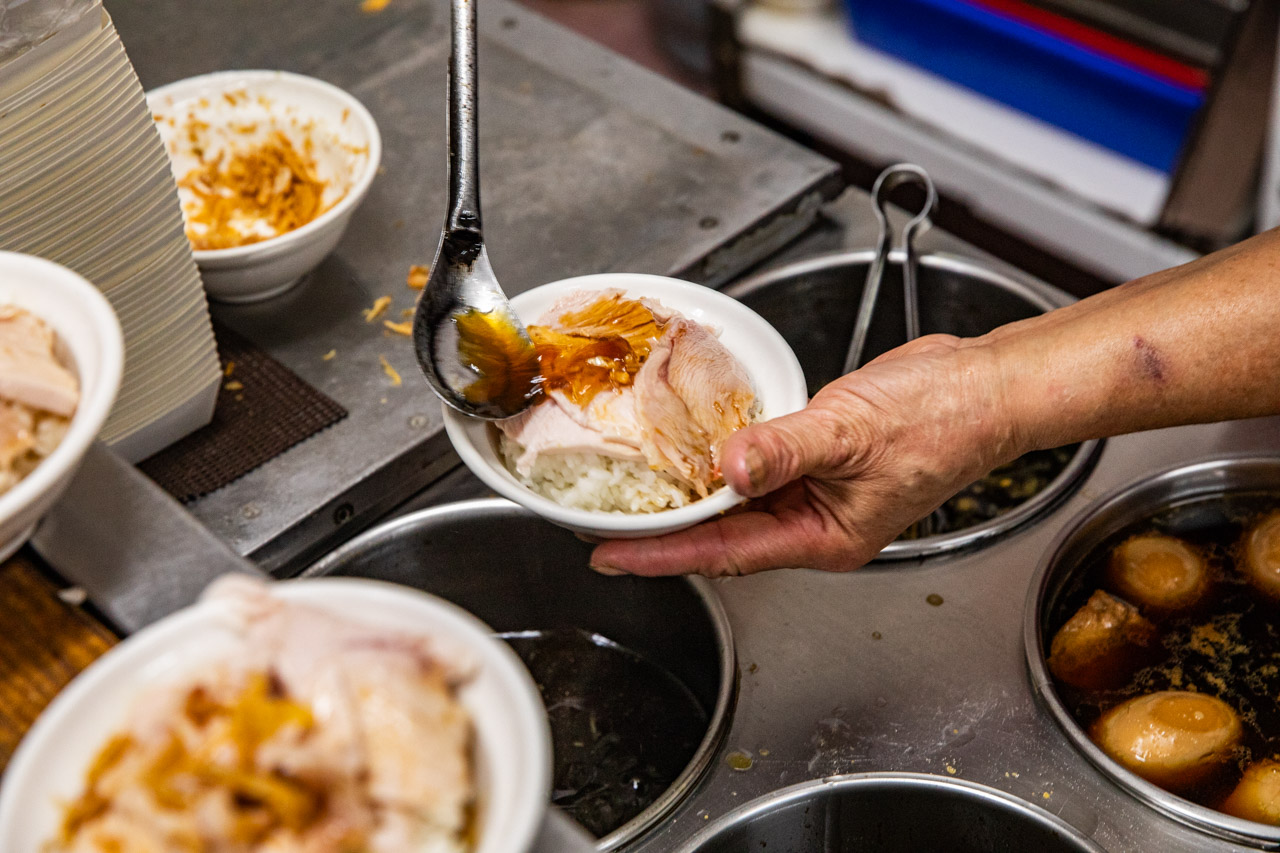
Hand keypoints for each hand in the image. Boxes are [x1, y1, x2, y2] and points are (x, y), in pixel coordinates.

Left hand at [589, 335, 1021, 576]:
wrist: (982, 388)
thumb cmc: (941, 421)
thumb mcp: (851, 433)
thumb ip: (782, 451)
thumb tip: (726, 469)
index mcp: (824, 536)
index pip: (725, 552)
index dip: (663, 555)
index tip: (612, 555)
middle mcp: (815, 521)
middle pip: (722, 534)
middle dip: (664, 531)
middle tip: (603, 525)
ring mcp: (815, 491)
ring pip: (736, 503)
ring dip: (689, 496)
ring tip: (632, 494)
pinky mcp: (816, 458)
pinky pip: (756, 468)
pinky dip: (722, 461)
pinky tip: (690, 450)